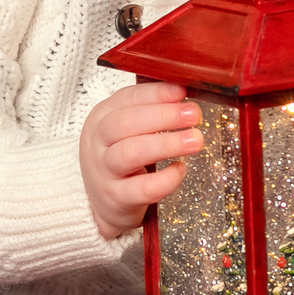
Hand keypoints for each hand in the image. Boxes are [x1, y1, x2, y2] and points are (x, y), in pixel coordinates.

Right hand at [80, 81, 204, 240]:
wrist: (102, 202)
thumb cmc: (120, 158)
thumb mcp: (126, 130)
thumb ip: (151, 111)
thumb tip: (186, 94)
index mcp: (102, 117)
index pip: (127, 98)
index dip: (156, 93)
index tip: (182, 92)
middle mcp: (98, 142)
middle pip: (125, 123)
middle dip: (163, 116)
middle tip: (193, 115)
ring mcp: (103, 171)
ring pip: (130, 153)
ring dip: (166, 144)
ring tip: (195, 141)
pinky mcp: (116, 198)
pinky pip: (142, 189)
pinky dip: (165, 179)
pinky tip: (180, 169)